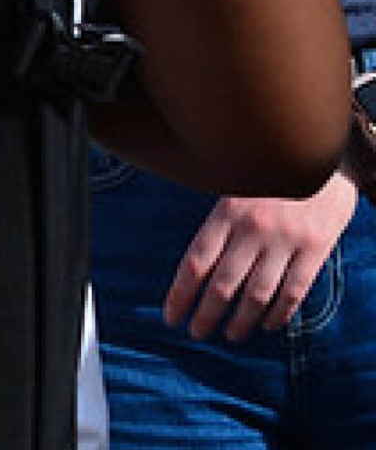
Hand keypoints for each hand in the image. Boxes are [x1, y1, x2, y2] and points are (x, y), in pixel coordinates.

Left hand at [164, 171, 361, 340]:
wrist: (318, 154)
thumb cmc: (268, 176)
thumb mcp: (235, 188)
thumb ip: (219, 225)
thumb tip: (195, 267)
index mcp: (225, 211)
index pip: (195, 262)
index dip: (180, 295)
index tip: (170, 317)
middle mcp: (252, 228)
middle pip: (222, 284)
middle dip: (206, 314)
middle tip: (197, 333)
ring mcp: (285, 239)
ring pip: (257, 293)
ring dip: (241, 320)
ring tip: (231, 334)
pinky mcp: (316, 247)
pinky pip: (294, 290)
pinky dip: (279, 313)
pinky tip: (268, 325)